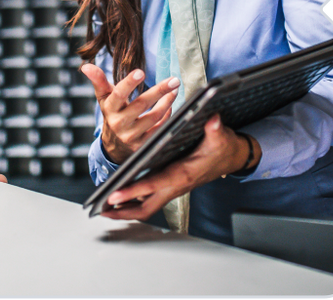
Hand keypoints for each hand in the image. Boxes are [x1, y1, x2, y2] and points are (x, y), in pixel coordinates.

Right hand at [81, 64, 179, 163]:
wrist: (115, 145)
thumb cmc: (112, 113)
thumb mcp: (104, 98)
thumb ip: (98, 81)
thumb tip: (85, 66)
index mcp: (109, 108)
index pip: (118, 94)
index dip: (129, 83)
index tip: (140, 72)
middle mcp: (119, 122)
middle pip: (141, 104)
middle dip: (159, 91)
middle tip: (174, 80)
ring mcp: (132, 135)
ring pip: (154, 116)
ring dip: (167, 102)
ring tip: (174, 89)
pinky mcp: (143, 144)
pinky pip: (159, 128)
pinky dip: (167, 115)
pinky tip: (170, 105)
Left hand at [100, 114, 258, 221]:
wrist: (232, 157)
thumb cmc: (224, 148)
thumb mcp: (221, 137)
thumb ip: (215, 130)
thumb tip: (213, 120)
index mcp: (182, 174)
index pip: (153, 185)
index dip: (133, 191)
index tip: (113, 194)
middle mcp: (174, 185)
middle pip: (145, 207)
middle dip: (123, 211)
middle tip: (100, 210)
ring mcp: (171, 187)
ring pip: (145, 206)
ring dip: (125, 209)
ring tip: (103, 208)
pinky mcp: (169, 184)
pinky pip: (148, 198)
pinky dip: (133, 201)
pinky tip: (119, 198)